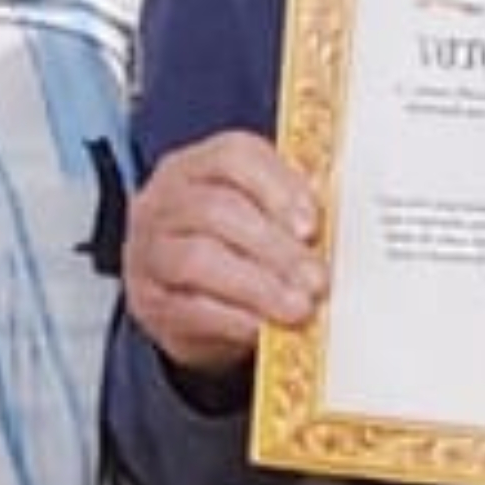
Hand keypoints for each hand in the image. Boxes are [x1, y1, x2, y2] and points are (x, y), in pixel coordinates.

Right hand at [121, 131, 326, 376]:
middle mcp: (164, 202)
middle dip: (275, 247)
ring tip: (298, 307)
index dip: (277, 187)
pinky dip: (232, 319)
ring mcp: (149, 252)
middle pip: (216, 211)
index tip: (312, 224)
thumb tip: (335, 221)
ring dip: (257, 286)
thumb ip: (289, 208)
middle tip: (316, 278)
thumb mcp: (256, 215)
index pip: (233, 157)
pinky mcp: (149, 302)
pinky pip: (188, 308)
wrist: (182, 296)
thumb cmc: (231, 245)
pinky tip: (264, 327)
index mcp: (196, 166)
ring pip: (198, 260)